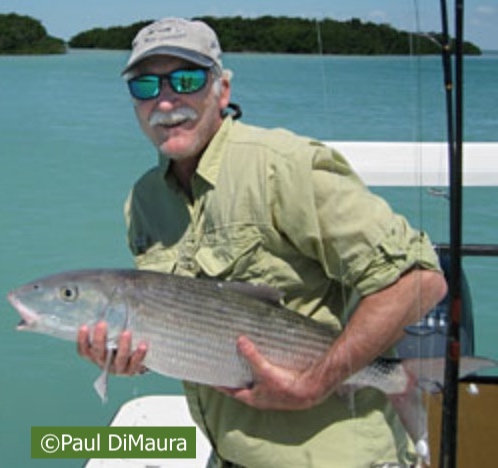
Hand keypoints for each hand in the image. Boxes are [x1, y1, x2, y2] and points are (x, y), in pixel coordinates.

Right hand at [77, 321, 147, 374]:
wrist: (134, 363)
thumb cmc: (118, 346)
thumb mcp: (110, 337)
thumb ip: (109, 326)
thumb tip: (110, 301)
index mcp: (95, 355)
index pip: (84, 350)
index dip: (82, 340)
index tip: (84, 326)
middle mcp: (104, 363)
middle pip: (99, 353)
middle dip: (100, 339)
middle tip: (102, 324)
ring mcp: (118, 368)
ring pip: (119, 359)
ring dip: (123, 346)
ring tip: (126, 333)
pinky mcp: (132, 370)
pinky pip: (135, 363)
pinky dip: (139, 354)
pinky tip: (143, 345)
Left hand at [216, 336, 331, 409]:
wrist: (310, 390)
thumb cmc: (287, 388)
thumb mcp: (265, 371)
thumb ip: (252, 356)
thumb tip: (240, 341)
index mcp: (252, 398)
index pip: (230, 391)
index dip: (220, 383)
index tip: (210, 376)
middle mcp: (259, 396)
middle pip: (241, 384)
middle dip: (234, 373)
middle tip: (225, 360)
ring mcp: (269, 391)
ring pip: (253, 379)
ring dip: (247, 368)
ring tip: (241, 354)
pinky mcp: (279, 383)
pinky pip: (265, 374)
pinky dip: (260, 365)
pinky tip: (261, 355)